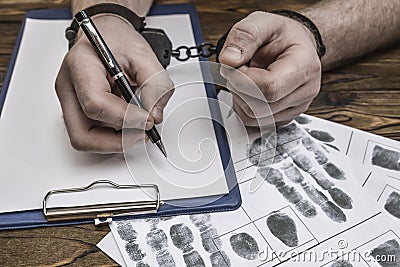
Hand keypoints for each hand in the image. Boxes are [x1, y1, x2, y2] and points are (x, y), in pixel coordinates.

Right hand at [55, 15, 173, 152]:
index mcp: (81, 65)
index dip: (125, 118)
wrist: (106, 35)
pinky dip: (114, 134)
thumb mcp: (144, 54)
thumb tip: (154, 115)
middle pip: (82, 135)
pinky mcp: (78, 111)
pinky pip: (93, 134)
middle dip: (116, 142)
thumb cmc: (117, 40)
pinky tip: (129, 121)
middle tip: (142, 133)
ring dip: (116, 140)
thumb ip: (155, 85)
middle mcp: (69, 88)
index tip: (147, 119)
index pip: (96, 104)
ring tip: (137, 125)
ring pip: (86, 139)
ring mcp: (71, 102)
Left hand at [219, 11, 320, 125]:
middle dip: (239, 89)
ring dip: (240, 100)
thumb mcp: (263, 22)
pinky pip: (256, 123)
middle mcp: (305, 90)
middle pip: (261, 107)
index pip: (269, 88)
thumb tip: (229, 60)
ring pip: (255, 118)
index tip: (234, 66)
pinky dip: (245, 108)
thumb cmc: (282, 36)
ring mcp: (297, 107)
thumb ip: (245, 35)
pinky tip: (248, 91)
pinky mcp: (285, 117)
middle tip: (237, 71)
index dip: (242, 80)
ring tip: (244, 79)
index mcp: (304, 66)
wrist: (295, 45)